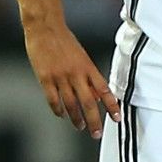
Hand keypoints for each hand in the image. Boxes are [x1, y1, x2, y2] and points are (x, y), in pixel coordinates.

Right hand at [23, 18, 118, 136]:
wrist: (45, 27)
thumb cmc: (64, 41)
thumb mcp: (83, 57)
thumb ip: (90, 77)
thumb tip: (97, 97)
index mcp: (88, 68)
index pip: (104, 90)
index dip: (111, 106)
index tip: (117, 118)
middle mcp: (76, 74)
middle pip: (88, 103)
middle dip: (94, 121)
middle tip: (96, 133)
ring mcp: (60, 77)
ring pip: (70, 104)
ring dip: (76, 118)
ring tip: (81, 127)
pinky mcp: (45, 78)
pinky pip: (53, 100)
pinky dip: (58, 110)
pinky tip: (62, 115)